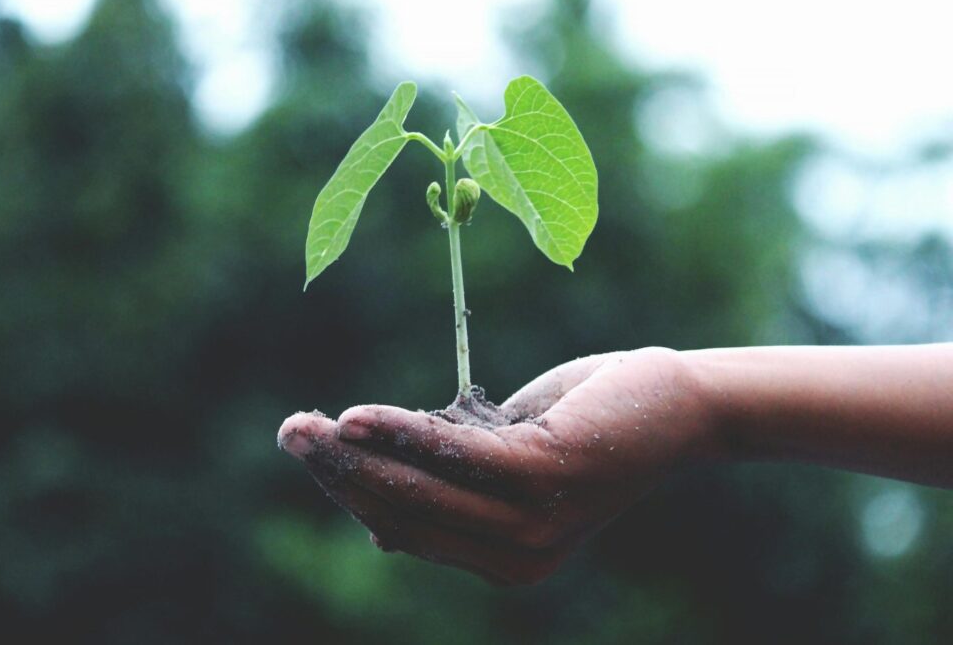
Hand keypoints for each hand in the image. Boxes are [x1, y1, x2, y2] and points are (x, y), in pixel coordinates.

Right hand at [278, 347, 716, 585]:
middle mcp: (517, 558)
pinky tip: (357, 417)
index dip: (352, 492)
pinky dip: (402, 433)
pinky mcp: (545, 477)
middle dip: (339, 474)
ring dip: (355, 455)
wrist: (676, 405)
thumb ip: (452, 488)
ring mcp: (533, 524)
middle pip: (404, 513)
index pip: (407, 528)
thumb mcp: (507, 460)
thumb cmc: (586, 424)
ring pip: (420, 489)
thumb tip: (377, 525)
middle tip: (290, 433)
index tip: (313, 451)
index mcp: (504, 559)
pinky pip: (454, 455)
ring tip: (306, 426)